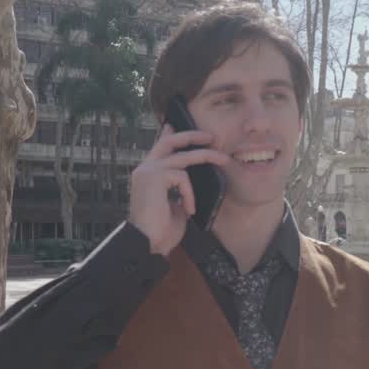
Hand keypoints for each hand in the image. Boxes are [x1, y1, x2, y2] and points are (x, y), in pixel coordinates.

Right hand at [128, 126, 229, 256]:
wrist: (146, 243)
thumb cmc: (160, 231)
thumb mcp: (174, 206)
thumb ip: (179, 191)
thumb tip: (189, 183)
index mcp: (147, 175)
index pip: (158, 149)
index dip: (167, 135)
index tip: (172, 125)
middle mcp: (144, 169)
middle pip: (169, 142)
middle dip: (191, 135)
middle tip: (210, 136)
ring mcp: (148, 172)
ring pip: (182, 156)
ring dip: (206, 157)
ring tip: (224, 160)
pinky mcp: (154, 177)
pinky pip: (182, 177)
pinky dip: (190, 193)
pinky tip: (189, 209)